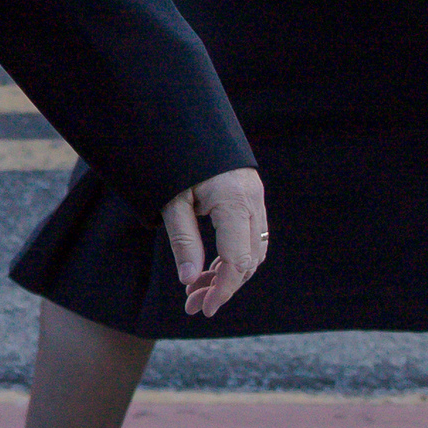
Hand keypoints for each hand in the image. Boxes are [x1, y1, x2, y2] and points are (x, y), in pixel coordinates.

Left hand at [161, 168, 268, 318]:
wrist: (185, 119)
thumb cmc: (174, 158)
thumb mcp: (171, 201)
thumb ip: (184, 241)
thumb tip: (190, 281)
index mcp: (234, 202)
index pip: (237, 260)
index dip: (222, 289)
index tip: (204, 308)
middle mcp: (252, 200)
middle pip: (248, 260)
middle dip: (223, 287)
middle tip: (193, 305)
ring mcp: (255, 196)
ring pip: (252, 250)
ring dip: (228, 274)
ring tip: (197, 290)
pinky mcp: (251, 195)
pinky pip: (251, 235)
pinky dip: (233, 256)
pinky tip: (209, 269)